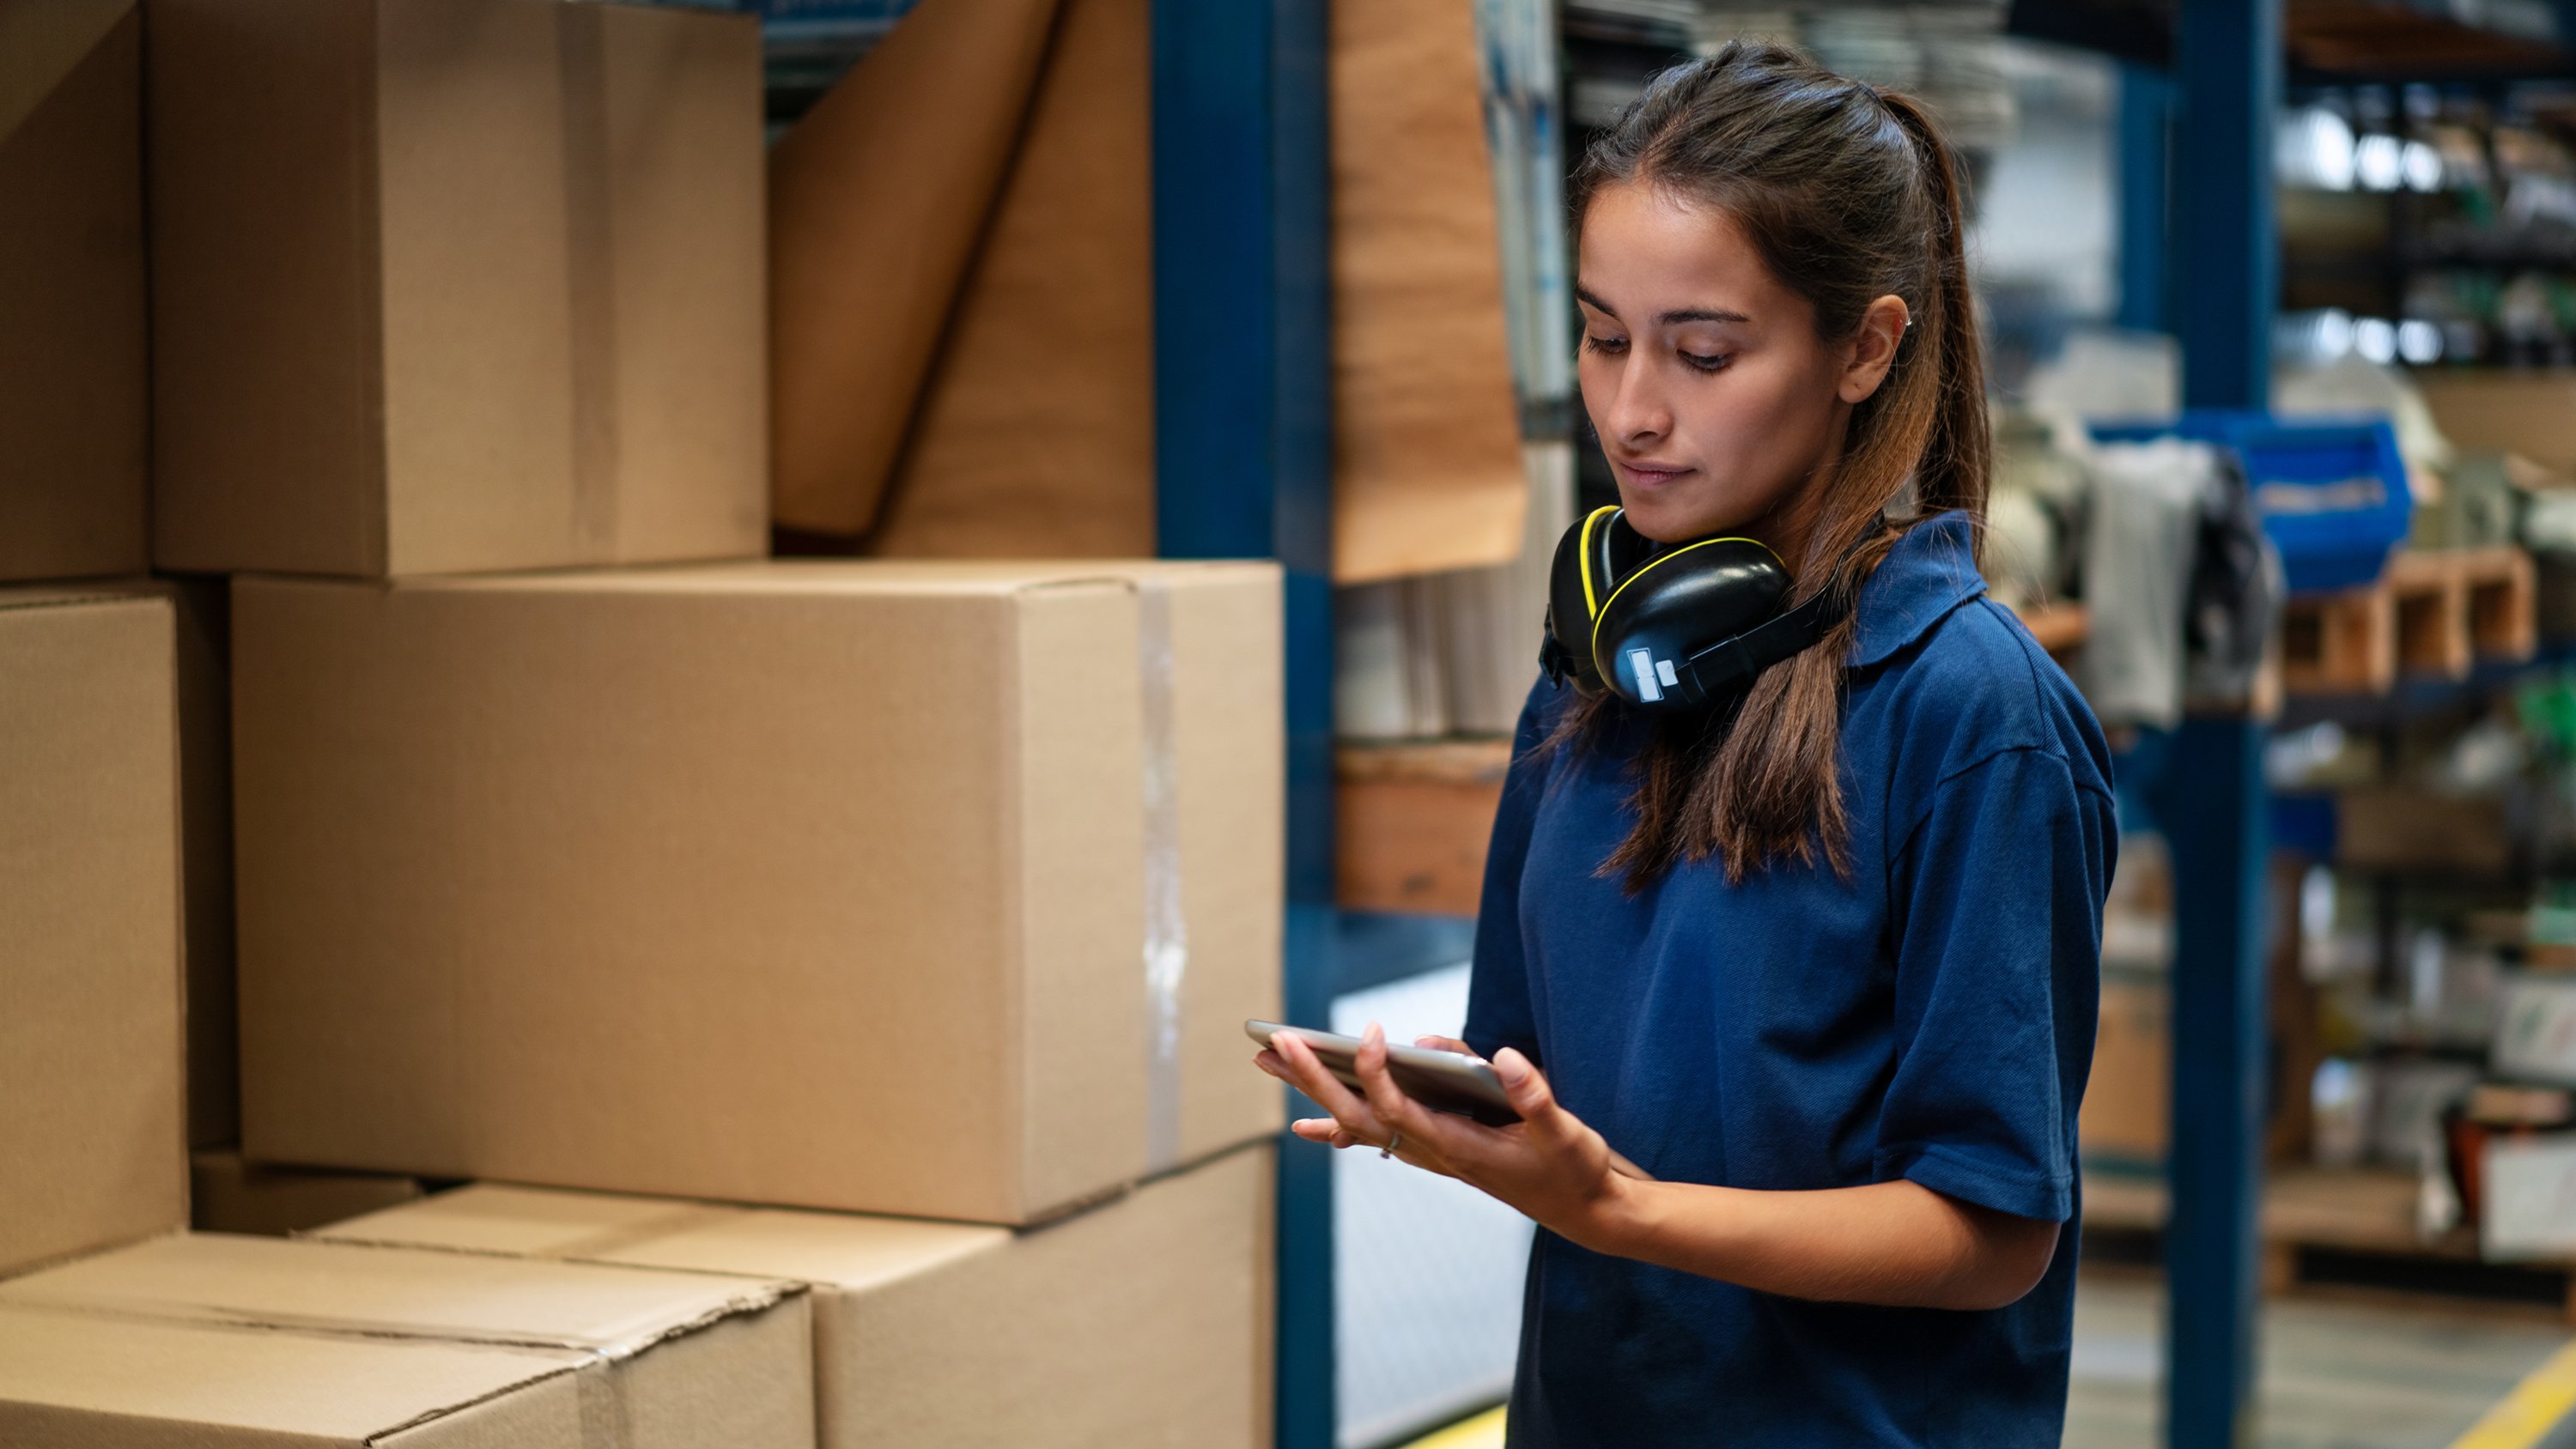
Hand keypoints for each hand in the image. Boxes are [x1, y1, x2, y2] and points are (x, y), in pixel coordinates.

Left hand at [1253, 1023, 1635, 1250]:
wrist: (1585, 1211)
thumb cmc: (1575, 1169)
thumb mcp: (1566, 1132)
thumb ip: (1534, 1096)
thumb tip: (1501, 1055)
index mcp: (1459, 1147)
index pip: (1398, 1109)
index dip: (1379, 1071)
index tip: (1374, 1032)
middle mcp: (1435, 1153)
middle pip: (1358, 1115)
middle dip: (1315, 1077)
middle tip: (1274, 1042)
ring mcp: (1432, 1154)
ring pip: (1359, 1123)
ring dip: (1315, 1091)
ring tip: (1272, 1063)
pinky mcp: (1439, 1150)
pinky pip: (1377, 1136)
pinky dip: (1340, 1128)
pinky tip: (1311, 1125)